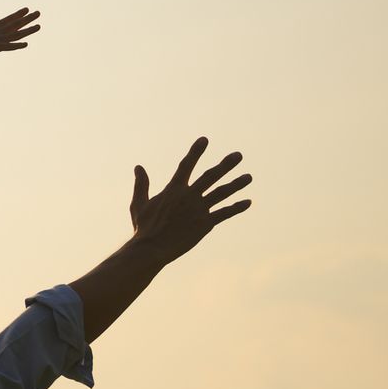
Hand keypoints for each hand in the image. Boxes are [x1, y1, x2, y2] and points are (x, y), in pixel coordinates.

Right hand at [129, 137, 252, 264]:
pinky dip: (236, 208)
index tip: (204, 140)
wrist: (151, 249)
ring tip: (248, 177)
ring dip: (236, 184)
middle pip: (211, 176)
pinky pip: (224, 213)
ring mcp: (199, 210)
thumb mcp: (139, 204)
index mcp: (173, 189)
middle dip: (226, 165)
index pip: (186, 165)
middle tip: (238, 156)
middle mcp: (189, 196)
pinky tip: (247, 202)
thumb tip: (138, 167)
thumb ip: (141, 184)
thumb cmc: (143, 227)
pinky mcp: (206, 224)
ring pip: (222, 193)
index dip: (196, 152)